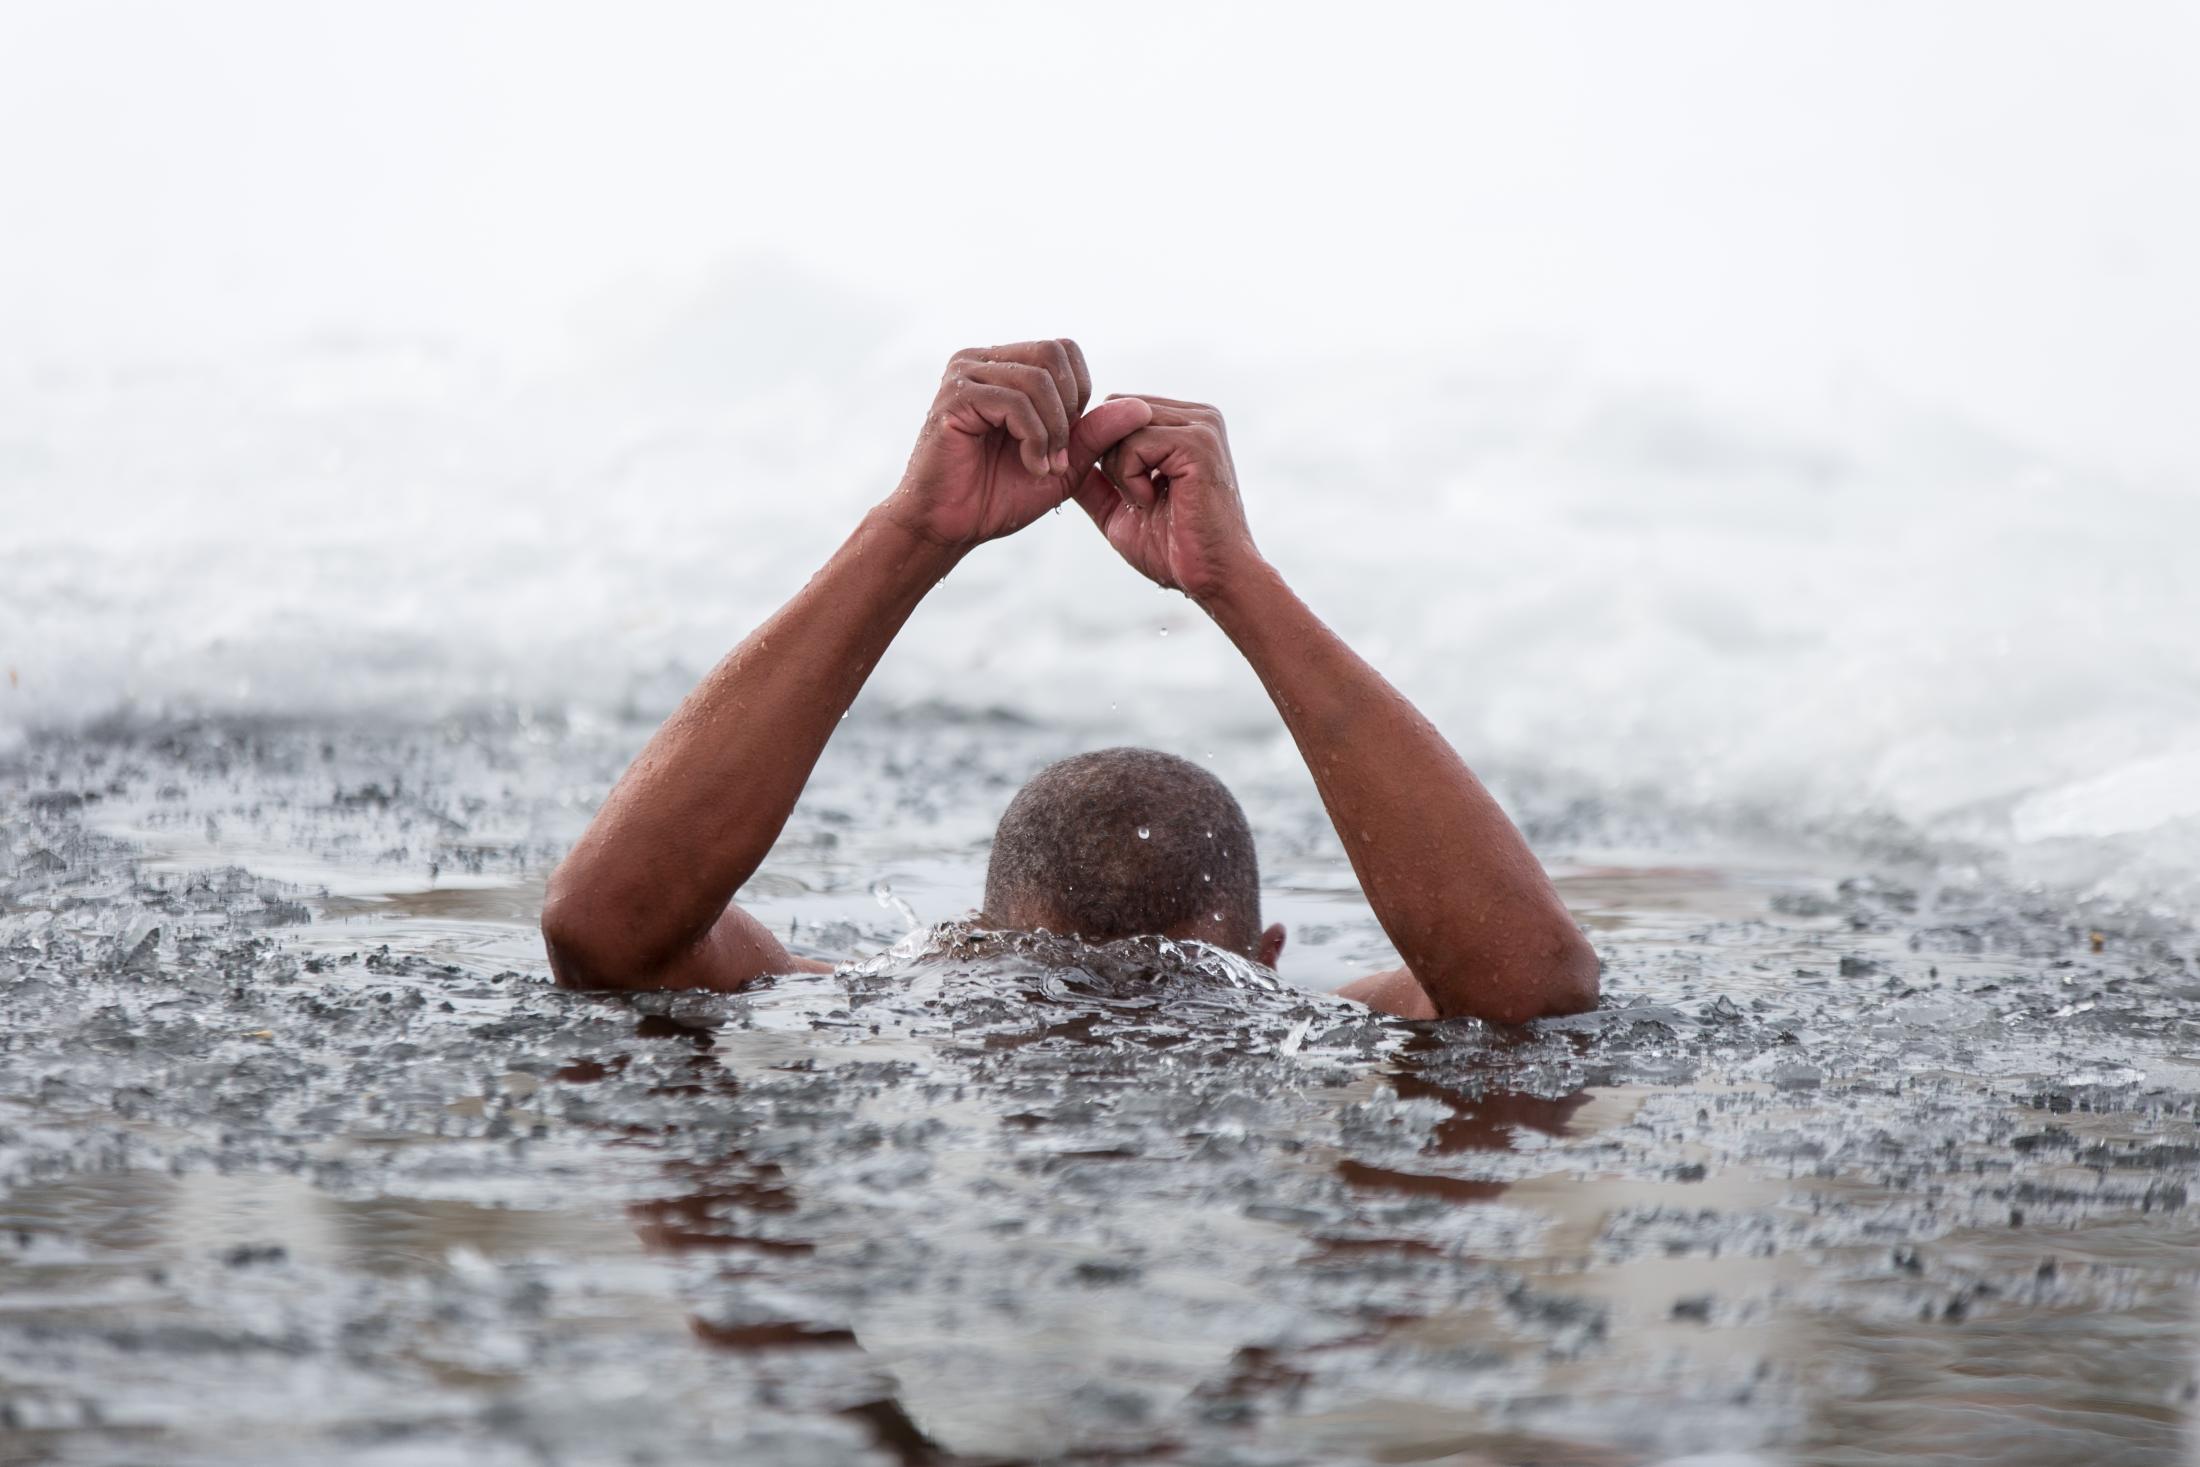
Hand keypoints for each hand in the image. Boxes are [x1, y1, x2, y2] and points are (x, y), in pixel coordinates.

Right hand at [883, 340, 1153, 550]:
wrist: (948, 528)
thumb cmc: (998, 497)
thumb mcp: (1063, 464)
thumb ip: (1097, 435)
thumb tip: (1141, 408)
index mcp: (1003, 366)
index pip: (1063, 350)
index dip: (1079, 393)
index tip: (1068, 442)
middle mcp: (980, 361)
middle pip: (1054, 355)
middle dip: (1069, 410)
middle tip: (1060, 456)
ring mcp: (964, 374)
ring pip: (1038, 380)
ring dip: (1053, 431)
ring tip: (1044, 466)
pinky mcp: (955, 397)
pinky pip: (1015, 403)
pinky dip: (1033, 439)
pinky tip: (1029, 466)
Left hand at [1072, 396, 1259, 601]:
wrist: (1211, 578)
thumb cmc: (1173, 549)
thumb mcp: (1120, 509)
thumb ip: (1095, 481)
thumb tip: (1060, 457)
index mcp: (1184, 424)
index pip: (1119, 409)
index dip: (1102, 449)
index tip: (1122, 493)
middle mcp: (1197, 416)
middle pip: (1116, 409)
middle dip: (1108, 457)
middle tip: (1134, 499)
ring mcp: (1202, 425)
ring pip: (1122, 424)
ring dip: (1119, 471)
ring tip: (1146, 502)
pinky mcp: (1198, 443)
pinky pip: (1135, 442)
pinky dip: (1130, 478)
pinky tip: (1152, 502)